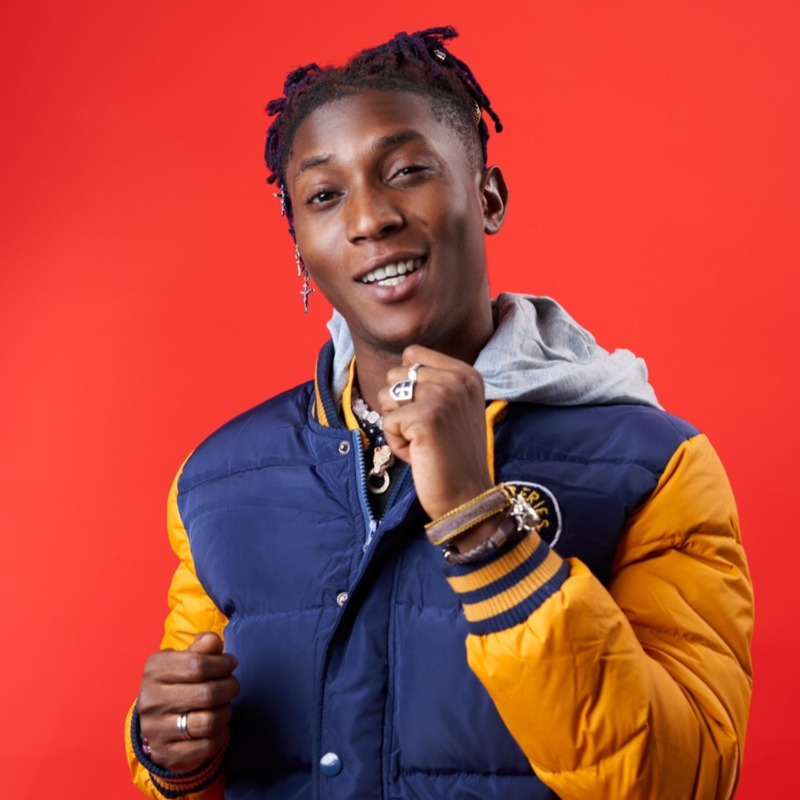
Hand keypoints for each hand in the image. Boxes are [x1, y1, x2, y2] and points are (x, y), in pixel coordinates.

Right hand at [136, 632, 239, 772]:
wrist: (156, 718)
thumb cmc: (179, 680)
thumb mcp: (185, 658)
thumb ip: (202, 647)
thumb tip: (213, 641)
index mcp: (154, 670)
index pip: (198, 665)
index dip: (223, 664)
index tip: (231, 664)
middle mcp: (150, 700)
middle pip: (208, 694)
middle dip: (230, 687)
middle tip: (233, 685)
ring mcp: (155, 730)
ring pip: (208, 722)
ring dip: (226, 712)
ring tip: (225, 705)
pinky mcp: (165, 753)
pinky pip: (206, 746)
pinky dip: (221, 734)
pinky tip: (220, 726)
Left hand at [378, 345, 492, 520]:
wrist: (467, 496)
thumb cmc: (453, 455)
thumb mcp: (454, 407)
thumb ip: (434, 381)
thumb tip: (398, 365)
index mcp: (466, 373)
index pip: (412, 353)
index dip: (408, 384)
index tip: (430, 412)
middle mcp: (457, 379)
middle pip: (395, 374)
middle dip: (399, 406)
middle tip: (424, 432)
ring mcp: (442, 396)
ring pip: (386, 396)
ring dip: (396, 424)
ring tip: (421, 442)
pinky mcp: (425, 418)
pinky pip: (386, 421)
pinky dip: (396, 442)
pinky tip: (419, 454)